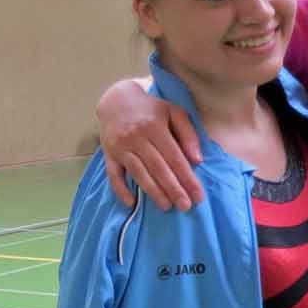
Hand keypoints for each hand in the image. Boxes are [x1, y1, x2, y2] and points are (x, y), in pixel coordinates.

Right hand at [97, 81, 202, 210]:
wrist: (117, 100)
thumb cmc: (151, 109)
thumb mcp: (174, 112)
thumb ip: (188, 134)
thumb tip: (198, 160)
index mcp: (155, 127)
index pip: (174, 157)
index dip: (187, 178)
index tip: (198, 195)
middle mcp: (136, 137)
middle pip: (157, 168)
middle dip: (173, 189)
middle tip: (185, 206)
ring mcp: (120, 147)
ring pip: (138, 173)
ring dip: (153, 192)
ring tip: (167, 206)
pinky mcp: (108, 154)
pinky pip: (113, 175)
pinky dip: (120, 189)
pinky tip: (131, 203)